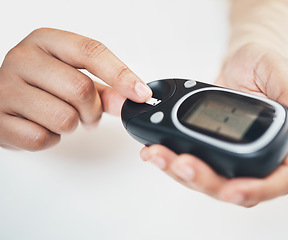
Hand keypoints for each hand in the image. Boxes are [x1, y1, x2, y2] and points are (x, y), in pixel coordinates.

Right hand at [0, 28, 151, 150]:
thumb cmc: (41, 83)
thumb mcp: (73, 76)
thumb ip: (106, 87)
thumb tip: (133, 97)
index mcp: (45, 41)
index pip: (91, 52)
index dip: (121, 75)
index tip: (141, 94)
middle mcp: (22, 59)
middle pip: (81, 89)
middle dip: (93, 110)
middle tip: (88, 114)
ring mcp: (5, 88)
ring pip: (64, 118)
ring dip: (72, 126)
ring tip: (62, 117)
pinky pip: (41, 138)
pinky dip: (50, 138)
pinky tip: (41, 126)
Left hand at [140, 43, 287, 206]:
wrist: (239, 64)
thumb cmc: (264, 66)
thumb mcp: (280, 72)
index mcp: (284, 142)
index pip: (281, 179)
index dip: (259, 190)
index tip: (233, 190)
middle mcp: (259, 156)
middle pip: (237, 187)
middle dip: (207, 182)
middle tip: (182, 164)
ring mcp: (233, 156)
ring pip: (210, 181)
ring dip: (182, 174)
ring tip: (160, 154)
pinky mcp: (211, 152)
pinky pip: (194, 164)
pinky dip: (173, 161)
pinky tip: (156, 149)